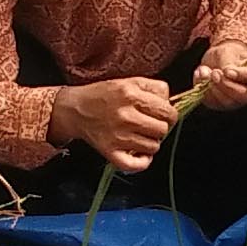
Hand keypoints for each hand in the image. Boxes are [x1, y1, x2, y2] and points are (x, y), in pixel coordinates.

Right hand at [48, 77, 179, 172]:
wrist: (74, 109)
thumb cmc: (103, 95)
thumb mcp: (129, 81)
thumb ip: (154, 88)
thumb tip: (172, 103)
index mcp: (131, 95)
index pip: (168, 112)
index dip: (169, 115)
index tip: (162, 115)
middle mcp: (125, 116)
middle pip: (162, 130)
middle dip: (160, 128)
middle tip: (149, 125)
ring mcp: (118, 136)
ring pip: (153, 147)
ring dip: (150, 142)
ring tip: (139, 135)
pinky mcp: (110, 152)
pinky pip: (137, 165)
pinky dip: (142, 161)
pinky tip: (139, 153)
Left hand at [194, 40, 246, 111]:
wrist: (218, 59)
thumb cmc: (227, 54)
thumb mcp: (228, 53)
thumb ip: (228, 62)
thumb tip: (225, 71)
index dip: (242, 75)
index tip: (227, 70)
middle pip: (244, 96)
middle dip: (227, 85)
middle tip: (215, 73)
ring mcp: (236, 100)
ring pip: (228, 102)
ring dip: (214, 88)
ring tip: (205, 72)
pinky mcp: (221, 104)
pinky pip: (213, 102)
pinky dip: (203, 90)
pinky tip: (200, 77)